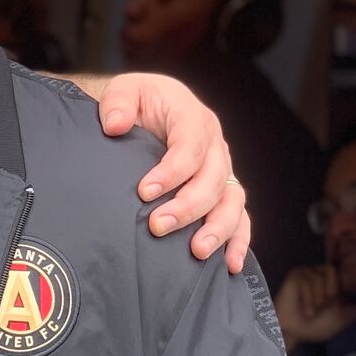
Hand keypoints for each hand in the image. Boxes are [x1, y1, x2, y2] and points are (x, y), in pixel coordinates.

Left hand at [96, 72, 250, 273]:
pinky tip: (229, 264)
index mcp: (193, 117)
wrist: (144, 111)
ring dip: (217, 228)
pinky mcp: (222, 192)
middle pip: (213, 179)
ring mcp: (222, 170)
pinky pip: (239, 217)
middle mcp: (215, 145)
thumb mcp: (123, 91)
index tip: (144, 192)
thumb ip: (117, 103)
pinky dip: (238, 240)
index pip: (191, 146)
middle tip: (157, 226)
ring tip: (196, 251)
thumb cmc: (135, 103)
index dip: (172, 171)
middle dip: (187, 206)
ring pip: (231, 201)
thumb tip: (116, 125)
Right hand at [275, 264, 355, 351]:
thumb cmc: (317, 327)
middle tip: (323, 306)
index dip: (346, 282)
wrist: (295, 332)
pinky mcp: (294, 276)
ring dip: (317, 297)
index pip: (344, 273)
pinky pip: (307, 280)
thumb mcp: (342, 320)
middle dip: (330, 292)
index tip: (346, 296)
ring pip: (320, 276)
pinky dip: (307, 297)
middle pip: (332, 271)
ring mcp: (306, 274)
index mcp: (333, 285)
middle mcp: (320, 276)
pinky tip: (304, 307)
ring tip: (311, 310)